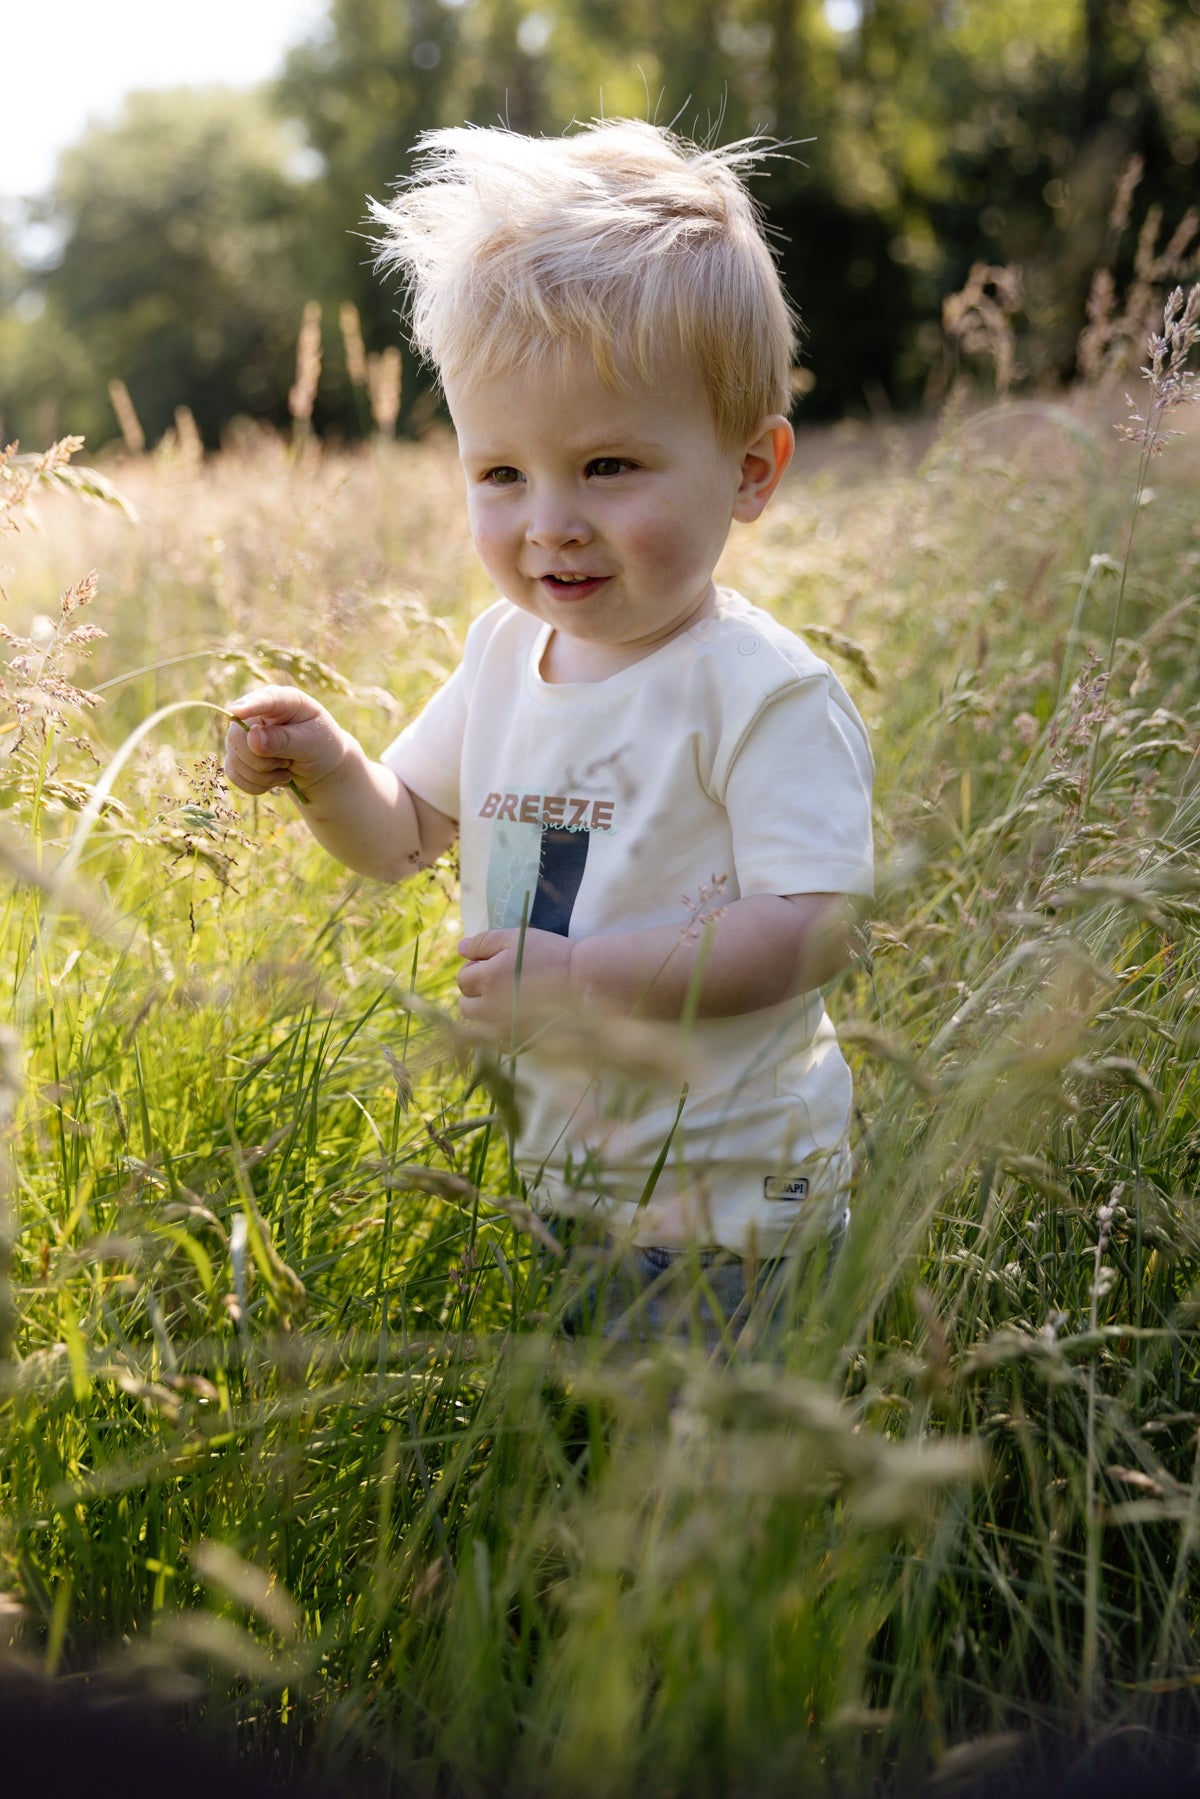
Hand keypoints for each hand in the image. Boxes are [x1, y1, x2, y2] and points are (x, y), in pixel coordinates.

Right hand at [223, 686, 347, 798]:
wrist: (320, 767)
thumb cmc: (321, 746)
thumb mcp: (312, 743)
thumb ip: (285, 740)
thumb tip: (252, 737)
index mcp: (282, 701)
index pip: (262, 700)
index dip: (248, 706)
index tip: (236, 712)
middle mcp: (256, 714)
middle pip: (237, 736)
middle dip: (261, 760)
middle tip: (288, 762)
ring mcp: (243, 735)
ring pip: (235, 760)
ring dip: (263, 775)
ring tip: (286, 769)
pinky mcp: (237, 756)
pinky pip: (234, 775)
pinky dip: (256, 784)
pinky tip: (275, 778)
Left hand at [456, 927, 574, 1034]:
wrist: (584, 982)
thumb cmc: (550, 955)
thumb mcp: (515, 938)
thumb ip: (484, 942)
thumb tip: (461, 949)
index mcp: (487, 980)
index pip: (463, 979)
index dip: (475, 968)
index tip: (493, 962)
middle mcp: (490, 1009)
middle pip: (466, 1006)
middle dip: (475, 993)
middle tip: (499, 980)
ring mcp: (505, 1028)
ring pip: (481, 1025)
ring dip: (487, 1012)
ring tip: (511, 997)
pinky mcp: (521, 1041)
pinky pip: (500, 1041)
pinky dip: (503, 1030)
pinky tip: (520, 1015)